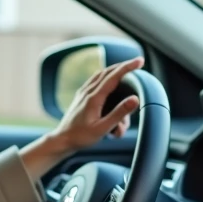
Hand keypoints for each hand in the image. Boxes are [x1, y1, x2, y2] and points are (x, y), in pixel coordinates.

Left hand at [18, 57, 144, 181]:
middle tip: (138, 62)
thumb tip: (135, 99)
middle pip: (107, 71)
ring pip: (100, 74)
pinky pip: (95, 79)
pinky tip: (109, 77)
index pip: (114, 76)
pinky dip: (105, 75)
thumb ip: (119, 113)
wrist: (62, 140)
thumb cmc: (82, 137)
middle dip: (123, 65)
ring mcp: (83, 92)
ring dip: (114, 69)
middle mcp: (87, 91)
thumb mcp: (103, 128)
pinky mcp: (81, 96)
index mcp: (94, 97)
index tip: (140, 61)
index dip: (128, 67)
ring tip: (126, 68)